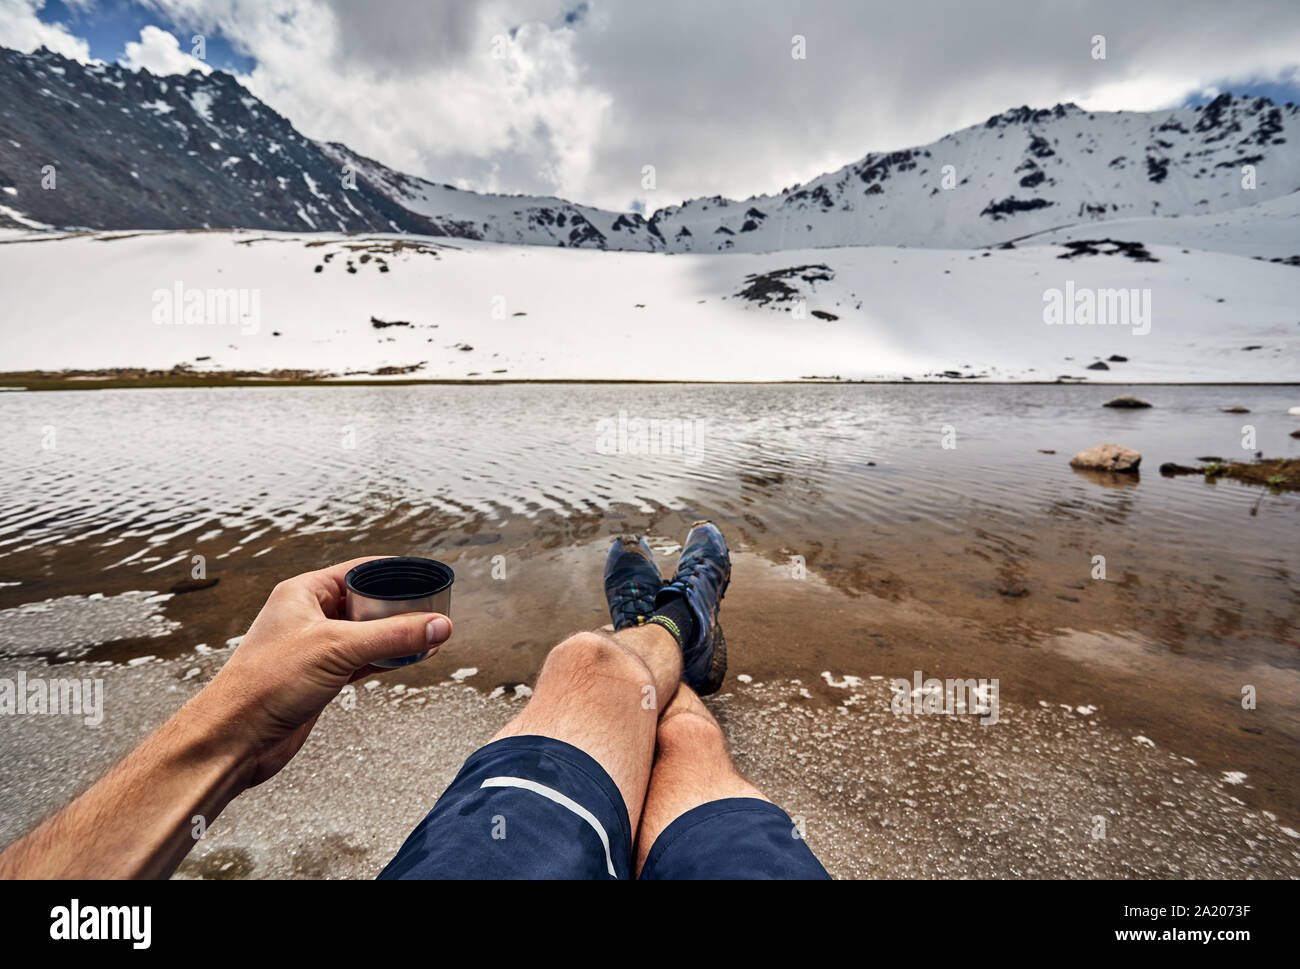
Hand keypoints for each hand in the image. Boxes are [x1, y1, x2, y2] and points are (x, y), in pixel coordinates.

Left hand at [201, 557, 452, 786]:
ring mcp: (317, 647)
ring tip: (432, 638)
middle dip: (401, 608)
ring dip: (398, 636)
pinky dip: (388, 659)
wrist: (234, 738)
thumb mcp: (337, 649)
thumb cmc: (265, 684)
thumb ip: (392, 636)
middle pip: (368, 602)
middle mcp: (310, 615)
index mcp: (304, 592)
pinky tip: (411, 659)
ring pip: (368, 633)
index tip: (426, 580)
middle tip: (434, 613)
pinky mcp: (322, 676)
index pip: (360, 570)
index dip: (395, 573)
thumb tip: (439, 625)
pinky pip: (364, 659)